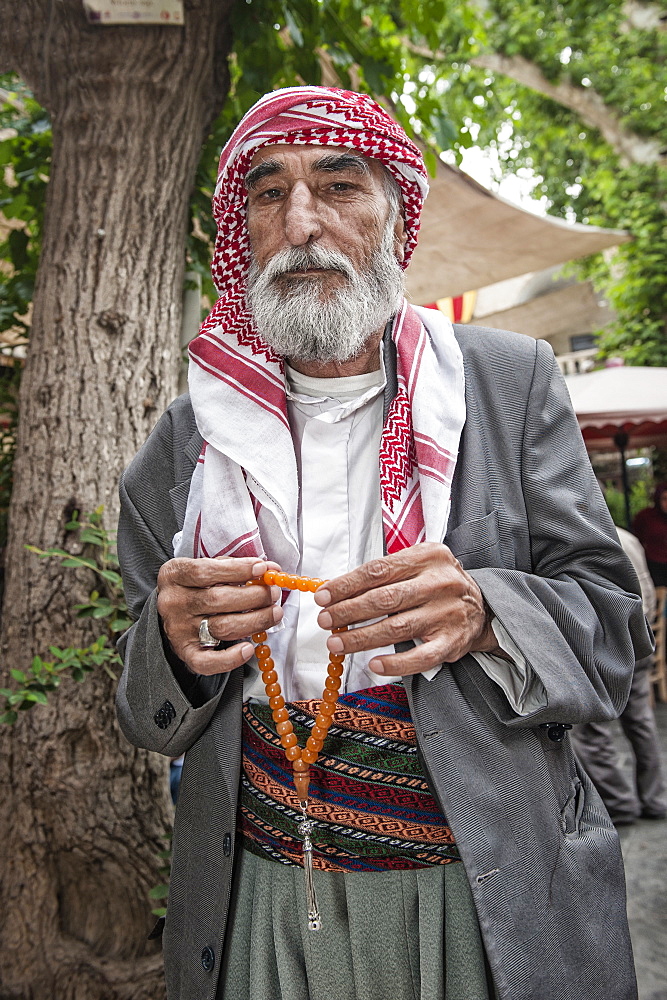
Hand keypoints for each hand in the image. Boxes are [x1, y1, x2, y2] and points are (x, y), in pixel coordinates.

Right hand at [156, 556, 282, 674]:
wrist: (173, 613)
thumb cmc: (196, 586)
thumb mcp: (207, 568)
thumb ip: (235, 567)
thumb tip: (270, 569)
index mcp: (175, 574)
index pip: (206, 571)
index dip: (237, 570)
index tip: (262, 568)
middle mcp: (174, 602)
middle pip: (217, 600)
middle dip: (254, 596)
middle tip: (273, 593)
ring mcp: (179, 630)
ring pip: (222, 627)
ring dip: (255, 621)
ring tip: (274, 613)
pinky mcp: (186, 653)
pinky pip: (207, 662)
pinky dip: (231, 658)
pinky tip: (249, 648)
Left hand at [313, 542, 496, 675]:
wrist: (481, 606)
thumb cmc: (438, 583)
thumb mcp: (418, 563)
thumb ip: (384, 572)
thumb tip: (338, 590)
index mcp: (428, 557)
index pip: (378, 571)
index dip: (346, 585)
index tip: (323, 596)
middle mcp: (439, 583)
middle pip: (384, 599)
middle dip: (348, 611)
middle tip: (325, 620)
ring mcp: (446, 614)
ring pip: (396, 629)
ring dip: (361, 638)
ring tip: (337, 642)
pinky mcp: (452, 642)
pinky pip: (419, 657)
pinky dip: (395, 663)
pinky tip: (374, 663)